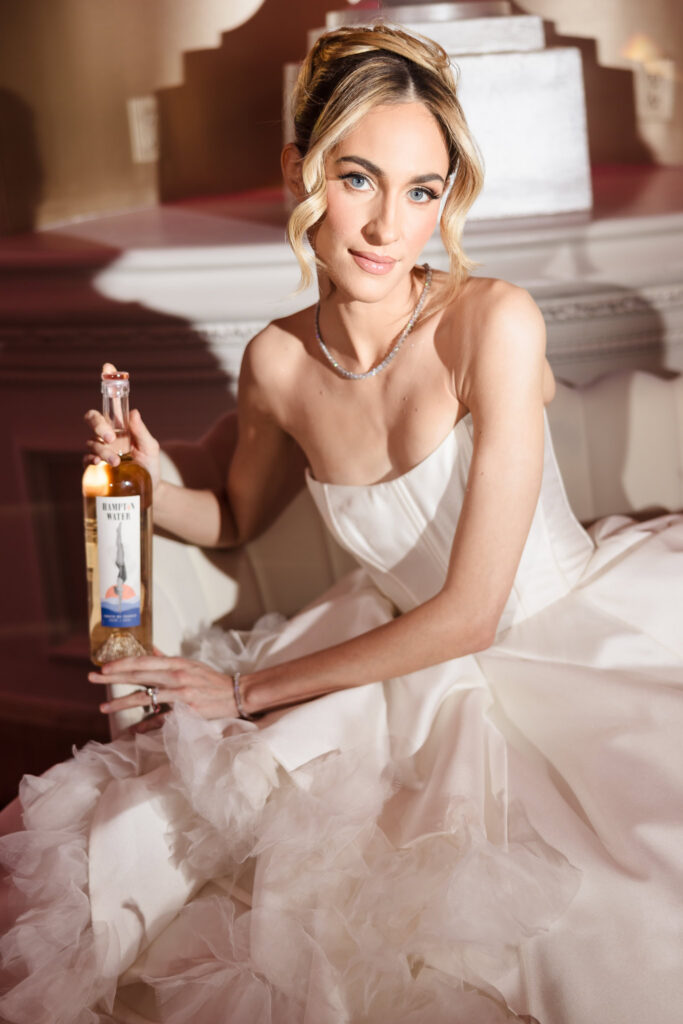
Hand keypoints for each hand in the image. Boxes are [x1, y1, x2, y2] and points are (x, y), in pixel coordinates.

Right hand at [84, 362, 160, 488]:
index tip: (108, 367)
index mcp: (122, 426)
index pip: (112, 403)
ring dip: (102, 450)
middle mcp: (109, 435)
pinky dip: (91, 459)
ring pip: (91, 441)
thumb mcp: (151, 447)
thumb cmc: (150, 466)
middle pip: (93, 418)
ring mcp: (101, 449)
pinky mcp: (96, 466)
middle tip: (111, 437)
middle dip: (98, 424)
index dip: (109, 384)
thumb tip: (133, 412)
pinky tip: (99, 464)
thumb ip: (142, 431)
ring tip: (117, 462)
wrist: (150, 490)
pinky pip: (86, 458)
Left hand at [89, 652, 239, 732]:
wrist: (235, 694)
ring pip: (145, 698)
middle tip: (93, 677)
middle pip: (138, 676)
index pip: (143, 661)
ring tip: (103, 708)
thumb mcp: (190, 664)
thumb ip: (167, 659)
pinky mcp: (185, 712)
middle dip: (113, 677)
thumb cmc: (211, 680)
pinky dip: (145, 725)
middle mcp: (176, 677)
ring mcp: (180, 695)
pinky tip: (132, 731)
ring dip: (121, 704)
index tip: (104, 666)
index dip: (122, 663)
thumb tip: (150, 650)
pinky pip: (160, 719)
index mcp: (176, 663)